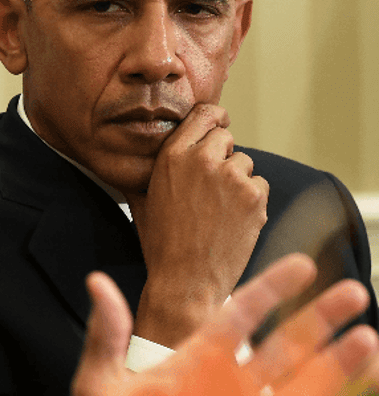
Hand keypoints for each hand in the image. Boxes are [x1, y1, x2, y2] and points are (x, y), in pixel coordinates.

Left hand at [72, 254, 378, 395]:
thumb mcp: (100, 384)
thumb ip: (107, 335)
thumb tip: (98, 282)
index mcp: (195, 359)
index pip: (240, 313)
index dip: (271, 287)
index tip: (302, 265)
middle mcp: (229, 382)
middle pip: (284, 342)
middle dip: (319, 316)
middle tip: (350, 289)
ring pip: (305, 379)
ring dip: (338, 358)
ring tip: (368, 331)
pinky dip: (336, 390)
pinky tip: (363, 371)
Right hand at [130, 103, 268, 346]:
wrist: (186, 281)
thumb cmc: (162, 243)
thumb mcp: (142, 200)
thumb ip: (145, 173)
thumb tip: (136, 161)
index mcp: (171, 155)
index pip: (203, 114)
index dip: (215, 118)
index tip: (220, 124)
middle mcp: (201, 159)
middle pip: (226, 137)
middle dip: (224, 156)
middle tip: (214, 185)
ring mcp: (230, 176)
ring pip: (246, 163)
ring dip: (239, 180)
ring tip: (221, 209)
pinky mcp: (254, 196)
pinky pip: (260, 184)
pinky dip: (253, 200)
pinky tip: (234, 220)